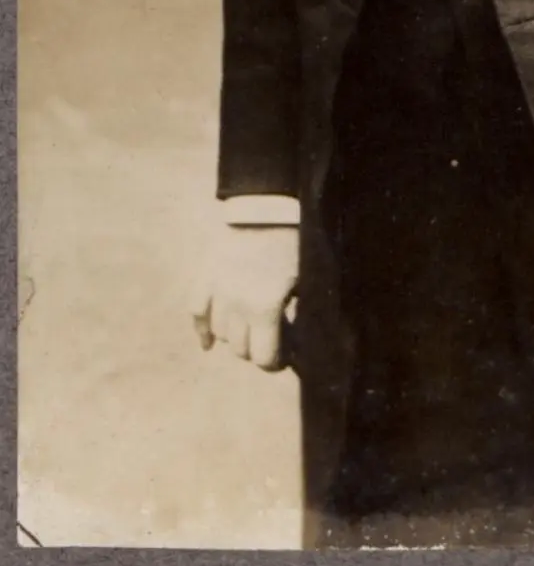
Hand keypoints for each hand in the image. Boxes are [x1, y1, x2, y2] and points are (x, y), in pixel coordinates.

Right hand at [191, 225, 298, 371]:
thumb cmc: (292, 239)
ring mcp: (217, 291)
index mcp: (265, 307)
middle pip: (240, 349)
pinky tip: (208, 343)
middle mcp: (237, 305)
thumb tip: (298, 339)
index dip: (275, 363)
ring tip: (250, 328)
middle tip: (270, 339)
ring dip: (235, 336)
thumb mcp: (304, 278)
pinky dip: (202, 329)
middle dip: (257, 349)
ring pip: (220, 333)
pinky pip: (196, 312)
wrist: (265, 202)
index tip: (284, 357)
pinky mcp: (204, 277)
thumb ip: (297, 311)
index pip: (263, 358)